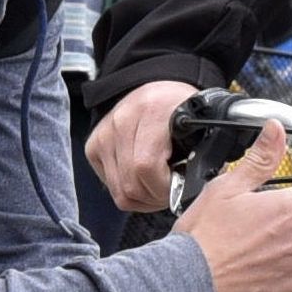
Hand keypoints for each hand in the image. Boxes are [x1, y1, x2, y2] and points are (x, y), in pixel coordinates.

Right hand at [90, 77, 187, 215]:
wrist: (155, 92)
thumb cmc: (179, 110)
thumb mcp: (198, 125)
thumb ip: (197, 153)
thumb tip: (190, 187)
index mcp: (151, 111)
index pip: (146, 166)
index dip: (164, 188)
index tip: (179, 189)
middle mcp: (121, 120)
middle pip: (131, 184)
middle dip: (155, 198)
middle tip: (170, 193)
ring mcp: (104, 134)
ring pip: (119, 191)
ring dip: (143, 199)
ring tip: (158, 188)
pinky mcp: (93, 146)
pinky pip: (111, 187)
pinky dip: (129, 192)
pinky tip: (143, 180)